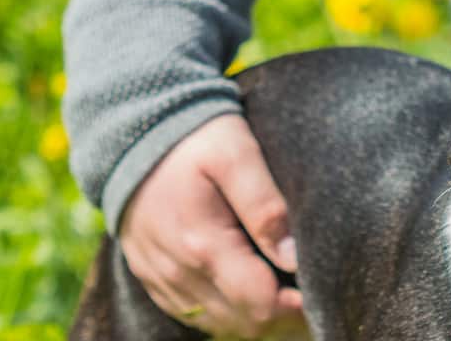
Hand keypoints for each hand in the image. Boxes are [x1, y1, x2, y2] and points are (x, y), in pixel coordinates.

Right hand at [118, 114, 305, 337]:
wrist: (130, 130)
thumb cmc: (194, 137)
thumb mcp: (237, 154)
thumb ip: (265, 206)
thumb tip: (293, 257)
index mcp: (203, 244)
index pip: (260, 306)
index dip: (298, 309)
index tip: (321, 292)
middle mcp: (178, 272)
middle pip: (243, 324)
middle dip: (283, 318)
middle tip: (310, 293)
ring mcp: (161, 278)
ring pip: (219, 325)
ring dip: (254, 317)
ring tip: (285, 293)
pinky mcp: (152, 276)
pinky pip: (193, 315)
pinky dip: (224, 312)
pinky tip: (247, 290)